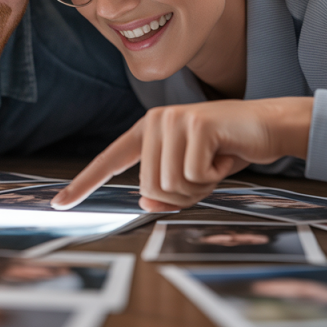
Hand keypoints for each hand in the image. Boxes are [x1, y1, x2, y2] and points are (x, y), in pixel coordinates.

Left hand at [51, 97, 312, 211]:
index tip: (59, 203)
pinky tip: (224, 157)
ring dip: (198, 189)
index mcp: (147, 131)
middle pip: (149, 189)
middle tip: (205, 176)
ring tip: (214, 165)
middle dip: (181, 197)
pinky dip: (213, 178)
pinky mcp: (196, 126)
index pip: (109, 160)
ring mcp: (174, 120)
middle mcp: (155, 121)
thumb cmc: (226, 151)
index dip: (84, 183)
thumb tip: (146, 205)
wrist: (267, 127)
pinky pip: (193, 177)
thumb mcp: (191, 177)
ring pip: (169, 186)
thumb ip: (165, 191)